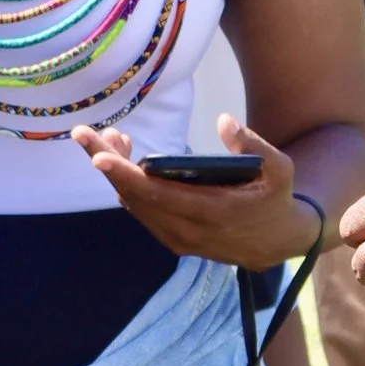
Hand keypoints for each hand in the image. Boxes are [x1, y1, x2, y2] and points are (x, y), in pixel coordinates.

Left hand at [73, 112, 323, 267]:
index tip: (98, 156)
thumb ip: (253, 145)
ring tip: (111, 139)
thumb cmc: (277, 198)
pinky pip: (142, 212)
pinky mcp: (173, 240)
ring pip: (134, 204)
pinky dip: (128, 187)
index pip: (156, 193)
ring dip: (117, 173)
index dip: (124, 174)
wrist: (278, 243)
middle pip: (134, 197)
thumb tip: (223, 121)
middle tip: (84, 134)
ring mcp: (177, 238)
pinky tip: (125, 161)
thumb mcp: (280, 169)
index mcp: (210, 212)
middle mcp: (186, 230)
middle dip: (107, 164)